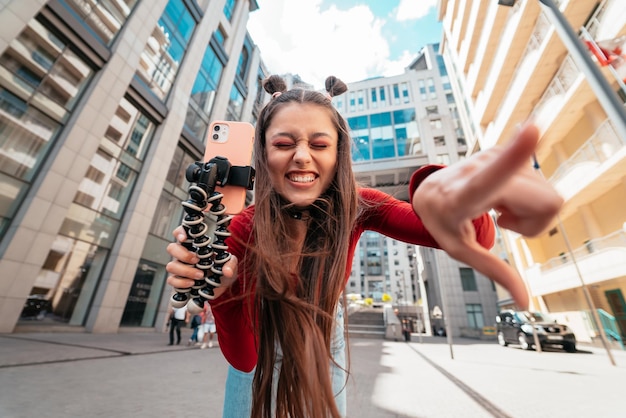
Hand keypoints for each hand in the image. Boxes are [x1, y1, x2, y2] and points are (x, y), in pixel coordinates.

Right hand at [166, 225, 238, 298]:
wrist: (221, 285)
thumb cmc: (222, 268)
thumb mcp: (230, 263)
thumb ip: (230, 264)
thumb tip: (227, 272)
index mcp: (194, 244)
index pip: (180, 233)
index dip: (179, 233)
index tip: (184, 238)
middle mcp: (184, 254)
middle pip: (172, 248)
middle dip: (183, 254)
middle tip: (197, 260)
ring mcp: (180, 267)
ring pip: (171, 266)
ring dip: (185, 271)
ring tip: (200, 275)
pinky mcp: (179, 281)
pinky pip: (172, 281)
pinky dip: (181, 283)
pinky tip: (192, 284)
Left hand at [412, 122, 562, 307]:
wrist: (429, 190)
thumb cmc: (443, 222)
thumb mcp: (461, 251)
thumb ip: (494, 271)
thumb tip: (526, 303)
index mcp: (464, 195)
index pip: (491, 176)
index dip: (515, 154)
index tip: (532, 129)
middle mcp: (481, 169)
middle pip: (546, 202)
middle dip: (535, 222)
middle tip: (502, 222)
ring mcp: (493, 155)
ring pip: (548, 194)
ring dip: (529, 209)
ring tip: (497, 209)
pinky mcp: (502, 150)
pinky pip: (540, 183)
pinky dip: (527, 198)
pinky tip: (502, 197)